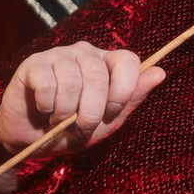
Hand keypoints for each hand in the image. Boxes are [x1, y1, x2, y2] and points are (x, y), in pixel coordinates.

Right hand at [0, 42, 165, 161]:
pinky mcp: (34, 63)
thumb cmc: (72, 130)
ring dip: (66, 113)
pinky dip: (47, 106)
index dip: (122, 91)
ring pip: (72, 82)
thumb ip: (132, 98)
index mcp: (107, 63)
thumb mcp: (108, 121)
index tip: (110, 112)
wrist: (32, 141)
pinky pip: (48, 84)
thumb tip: (160, 72)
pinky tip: (44, 109)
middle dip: (91, 112)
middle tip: (80, 126)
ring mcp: (59, 55)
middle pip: (99, 76)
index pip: (128, 60)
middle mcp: (85, 53)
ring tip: (59, 120)